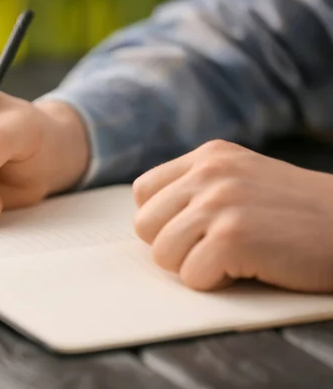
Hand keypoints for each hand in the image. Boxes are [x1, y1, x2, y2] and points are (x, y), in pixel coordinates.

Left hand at [133, 139, 332, 292]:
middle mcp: (209, 173)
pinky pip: (191, 277)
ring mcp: (219, 203)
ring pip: (162, 254)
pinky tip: (250, 268)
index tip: (196, 229)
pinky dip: (217, 283)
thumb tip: (147, 220)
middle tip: (217, 247)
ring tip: (236, 257)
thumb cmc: (297, 214)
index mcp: (208, 156)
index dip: (163, 220)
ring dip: (195, 266)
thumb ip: (198, 188)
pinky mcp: (232, 237)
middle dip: (175, 246)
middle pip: (145, 226)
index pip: (143, 192)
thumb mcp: (243, 179)